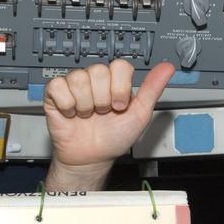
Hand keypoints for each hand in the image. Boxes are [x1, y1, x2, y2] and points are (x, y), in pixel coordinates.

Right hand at [43, 59, 173, 186]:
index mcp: (115, 81)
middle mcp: (95, 80)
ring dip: (85, 104)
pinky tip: (72, 114)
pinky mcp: (55, 94)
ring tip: (88, 115)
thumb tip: (167, 68)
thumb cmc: (115, 138)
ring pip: (78, 78)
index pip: (119, 65)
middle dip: (102, 99)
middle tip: (102, 113)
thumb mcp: (139, 115)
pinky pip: (58, 86)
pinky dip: (67, 105)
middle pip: (98, 71)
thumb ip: (152, 89)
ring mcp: (75, 85)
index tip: (120, 106)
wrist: (93, 158)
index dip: (119, 87)